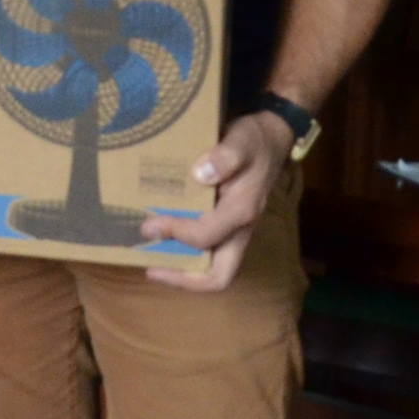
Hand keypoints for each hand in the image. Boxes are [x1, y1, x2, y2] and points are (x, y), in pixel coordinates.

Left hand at [140, 108, 289, 289]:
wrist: (270, 139)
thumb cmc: (253, 140)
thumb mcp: (241, 140)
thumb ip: (226, 156)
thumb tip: (201, 174)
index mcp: (241, 212)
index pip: (205, 237)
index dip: (175, 234)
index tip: (148, 225)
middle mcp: (240, 229)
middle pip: (219, 276)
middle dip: (184, 280)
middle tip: (152, 270)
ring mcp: (235, 231)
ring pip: (213, 267)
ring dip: (183, 269)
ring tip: (152, 259)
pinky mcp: (227, 226)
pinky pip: (209, 251)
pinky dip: (186, 253)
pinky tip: (164, 239)